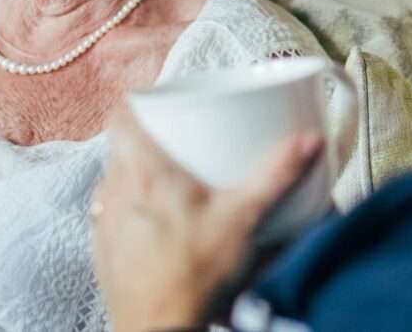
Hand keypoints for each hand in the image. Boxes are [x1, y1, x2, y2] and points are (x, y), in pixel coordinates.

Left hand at [92, 106, 322, 331]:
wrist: (160, 331)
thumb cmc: (194, 276)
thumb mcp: (244, 218)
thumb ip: (276, 175)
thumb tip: (307, 141)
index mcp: (144, 172)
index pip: (121, 117)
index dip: (137, 104)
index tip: (158, 104)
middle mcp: (115, 192)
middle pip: (121, 149)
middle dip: (148, 143)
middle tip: (180, 147)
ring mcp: (105, 224)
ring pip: (114, 184)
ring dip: (138, 180)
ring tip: (173, 189)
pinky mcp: (105, 253)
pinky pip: (113, 219)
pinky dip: (133, 215)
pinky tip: (161, 230)